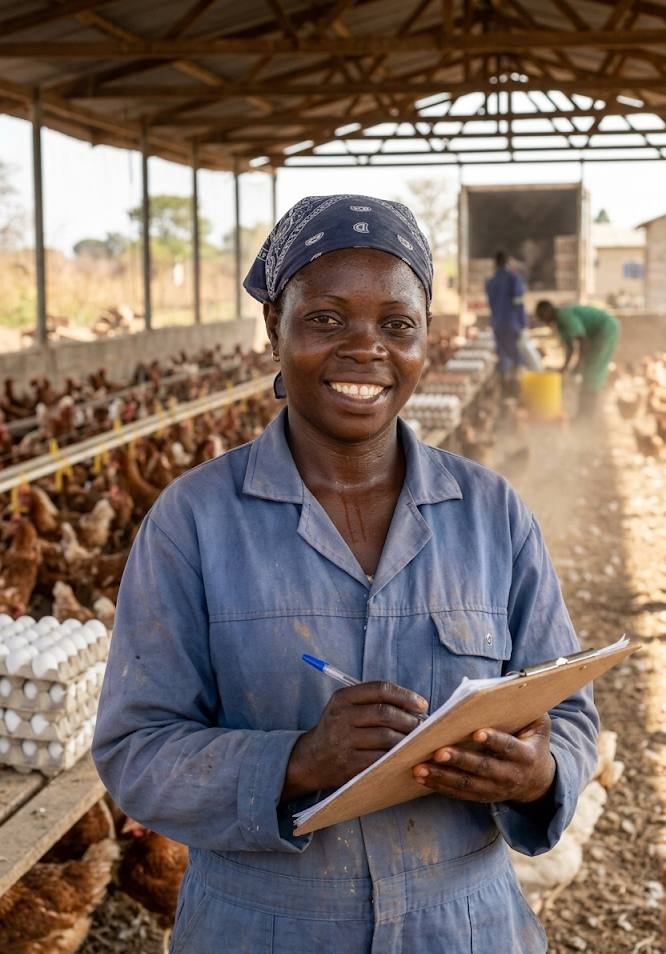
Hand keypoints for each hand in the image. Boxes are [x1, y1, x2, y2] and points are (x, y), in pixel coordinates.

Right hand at [283, 682, 427, 801]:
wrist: (310, 759)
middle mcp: (341, 717)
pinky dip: (397, 757)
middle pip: (385, 713)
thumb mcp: (345, 707)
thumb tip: (415, 706)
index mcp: (342, 698)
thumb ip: (373, 701)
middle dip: (410, 719)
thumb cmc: (338, 730)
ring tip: (416, 741)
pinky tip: (404, 756)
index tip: (422, 705)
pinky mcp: (348, 764)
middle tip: (422, 726)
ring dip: (407, 739)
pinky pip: (381, 758)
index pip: (379, 689)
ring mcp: (343, 742)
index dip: (405, 695)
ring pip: (386, 737)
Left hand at [411, 714, 555, 804]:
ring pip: (467, 785)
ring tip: (419, 768)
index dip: (494, 741)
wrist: (537, 780)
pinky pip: (459, 793)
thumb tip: (507, 685)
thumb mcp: (537, 723)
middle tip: (438, 752)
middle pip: (483, 769)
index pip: (509, 747)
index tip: (476, 733)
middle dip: (460, 760)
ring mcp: (496, 790)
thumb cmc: (531, 740)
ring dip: (442, 776)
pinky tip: (422, 777)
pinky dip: (440, 786)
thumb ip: (526, 705)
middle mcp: (511, 776)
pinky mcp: (482, 797)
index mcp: (526, 755)